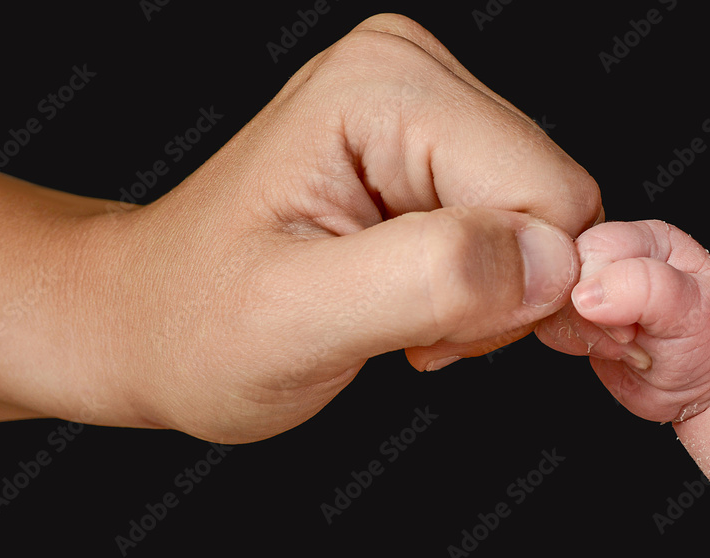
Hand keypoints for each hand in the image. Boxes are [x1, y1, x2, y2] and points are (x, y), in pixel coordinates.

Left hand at [0, 14, 599, 441]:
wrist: (154, 318)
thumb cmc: (197, 321)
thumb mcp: (296, 319)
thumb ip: (429, 280)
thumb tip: (551, 261)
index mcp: (385, 88)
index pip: (549, 193)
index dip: (510, 289)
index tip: (428, 331)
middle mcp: (413, 73)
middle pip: (554, 203)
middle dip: (496, 291)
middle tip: (404, 323)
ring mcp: (425, 107)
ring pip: (543, 223)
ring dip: (482, 295)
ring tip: (390, 311)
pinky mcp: (430, 150)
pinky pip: (516, 228)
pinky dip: (474, 287)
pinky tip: (403, 297)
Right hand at [537, 220, 709, 421]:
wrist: (706, 386)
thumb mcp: (690, 310)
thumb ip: (643, 288)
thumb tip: (584, 293)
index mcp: (644, 238)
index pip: (592, 249)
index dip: (602, 292)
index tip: (633, 324)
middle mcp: (613, 257)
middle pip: (563, 275)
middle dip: (591, 320)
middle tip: (632, 338)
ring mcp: (591, 287)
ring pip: (549, 303)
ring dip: (584, 336)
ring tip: (628, 345)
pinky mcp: (574, 317)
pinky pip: (547, 325)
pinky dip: (573, 346)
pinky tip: (610, 351)